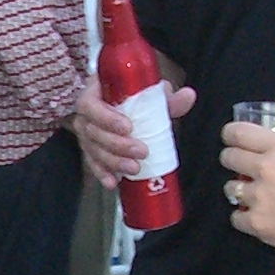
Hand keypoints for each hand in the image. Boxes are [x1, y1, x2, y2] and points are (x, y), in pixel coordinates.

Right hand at [72, 76, 196, 189]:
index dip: (106, 118)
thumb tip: (188, 96)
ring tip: (134, 168)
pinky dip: (102, 173)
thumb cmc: (130, 95)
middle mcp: (85, 115)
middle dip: (117, 145)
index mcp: (94, 93)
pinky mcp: (89, 151)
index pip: (90, 105)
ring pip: (93, 150)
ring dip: (113, 161)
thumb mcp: (147, 92)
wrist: (114, 103)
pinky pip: (92, 164)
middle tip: (141, 151)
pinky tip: (113, 182)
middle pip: (93, 132)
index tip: (128, 127)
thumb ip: (166, 97)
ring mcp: (85, 135)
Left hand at [219, 122, 274, 267]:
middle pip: (228, 157)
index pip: (240, 132)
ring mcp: (258, 197)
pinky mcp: (257, 223)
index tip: (230, 137)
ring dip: (239, 190)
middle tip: (238, 164)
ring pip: (230, 188)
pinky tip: (256, 217)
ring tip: (251, 195)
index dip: (230, 134)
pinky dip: (243, 218)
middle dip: (231, 160)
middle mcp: (266, 169)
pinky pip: (236, 218)